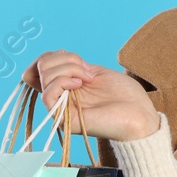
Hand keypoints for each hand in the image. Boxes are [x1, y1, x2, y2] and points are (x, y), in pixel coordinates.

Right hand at [20, 50, 159, 142]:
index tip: (72, 57)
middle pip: (40, 67)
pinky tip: (80, 84)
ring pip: (44, 77)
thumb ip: (72, 65)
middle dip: (64, 59)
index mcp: (65, 87)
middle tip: (87, 71)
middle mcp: (59, 98)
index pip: (37, 68)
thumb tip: (52, 56)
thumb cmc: (124, 94)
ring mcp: (60, 109)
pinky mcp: (64, 120)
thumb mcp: (94, 71)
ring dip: (69, 68)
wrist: (139, 114)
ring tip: (88, 78)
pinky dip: (63, 81)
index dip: (50, 56)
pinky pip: (48, 94)